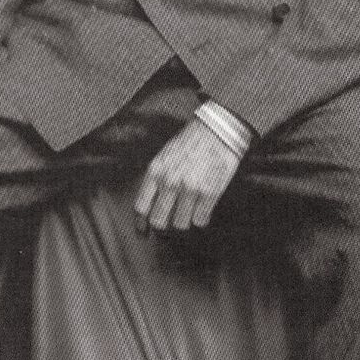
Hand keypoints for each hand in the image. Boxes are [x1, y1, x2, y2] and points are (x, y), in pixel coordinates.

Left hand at [133, 118, 241, 234]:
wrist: (219, 129)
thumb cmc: (191, 141)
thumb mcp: (165, 155)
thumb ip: (156, 177)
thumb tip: (149, 204)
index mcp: (156, 171)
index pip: (141, 207)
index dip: (141, 222)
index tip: (144, 230)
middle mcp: (170, 181)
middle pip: (158, 221)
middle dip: (163, 225)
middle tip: (169, 222)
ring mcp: (190, 189)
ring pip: (180, 224)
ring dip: (184, 221)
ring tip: (188, 213)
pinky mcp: (209, 193)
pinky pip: (200, 220)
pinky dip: (201, 219)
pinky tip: (202, 210)